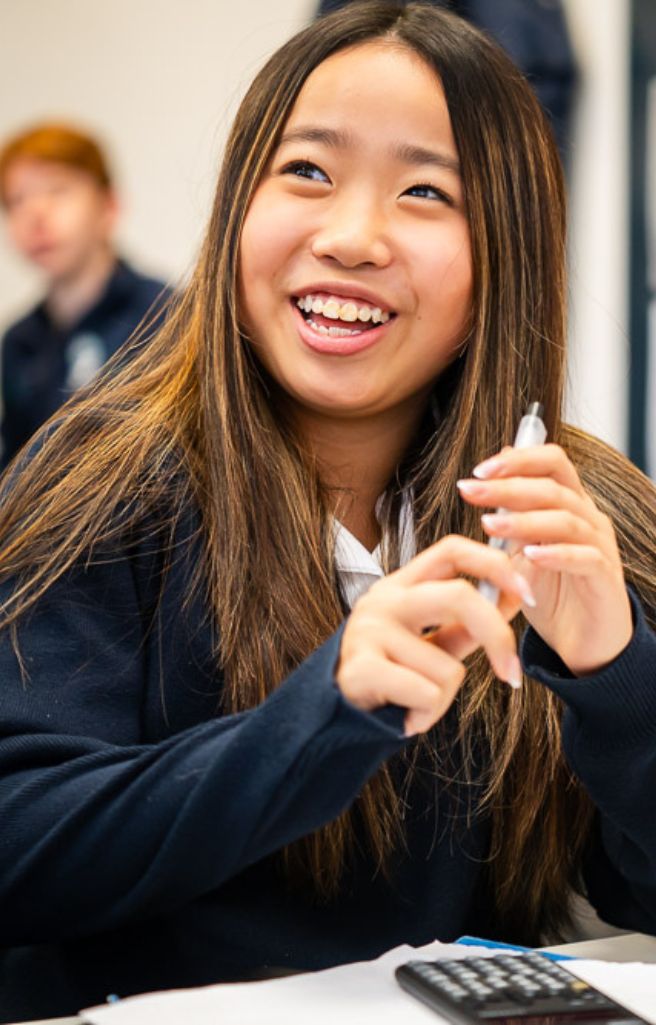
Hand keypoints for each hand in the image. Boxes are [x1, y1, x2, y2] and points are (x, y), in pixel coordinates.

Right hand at [336, 535, 533, 735]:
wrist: (338, 714)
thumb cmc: (393, 672)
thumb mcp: (433, 641)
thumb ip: (471, 621)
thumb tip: (517, 595)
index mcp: (403, 584)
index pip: (452, 550)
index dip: (495, 563)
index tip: (528, 595)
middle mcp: (384, 598)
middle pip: (460, 596)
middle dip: (497, 637)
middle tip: (511, 675)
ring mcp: (368, 630)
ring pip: (447, 666)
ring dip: (444, 699)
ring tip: (418, 703)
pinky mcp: (360, 667)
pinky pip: (425, 693)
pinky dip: (426, 715)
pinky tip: (407, 717)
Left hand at [457, 443, 632, 675]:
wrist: (583, 645)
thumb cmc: (553, 595)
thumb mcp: (521, 550)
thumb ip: (511, 514)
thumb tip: (490, 475)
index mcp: (570, 505)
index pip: (552, 462)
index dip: (517, 460)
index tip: (478, 471)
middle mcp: (589, 520)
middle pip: (553, 487)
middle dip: (508, 486)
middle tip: (470, 491)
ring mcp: (600, 547)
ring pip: (566, 520)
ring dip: (523, 520)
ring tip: (488, 524)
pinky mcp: (605, 579)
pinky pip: (585, 558)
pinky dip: (556, 554)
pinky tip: (529, 555)